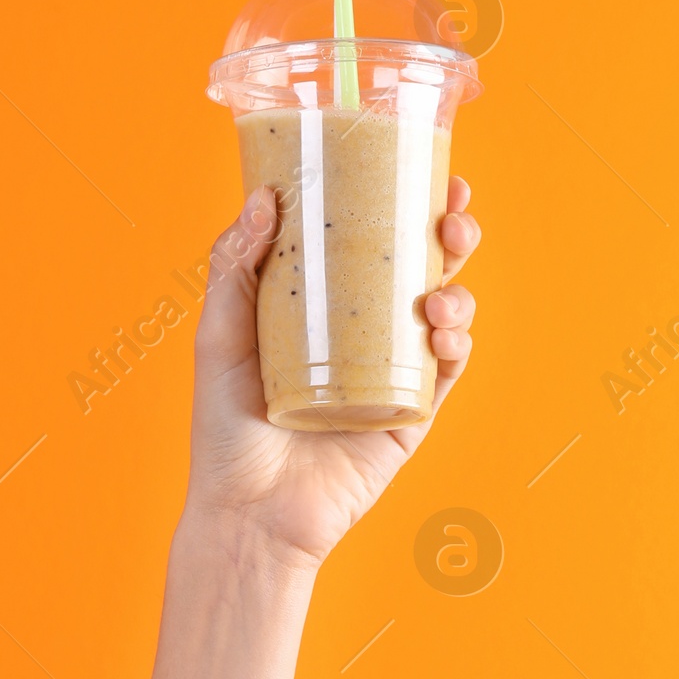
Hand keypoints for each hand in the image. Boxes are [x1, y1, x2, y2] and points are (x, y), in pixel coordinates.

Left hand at [181, 178, 481, 571]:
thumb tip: (263, 196)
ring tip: (442, 295)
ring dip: (458, 288)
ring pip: (445, 311)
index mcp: (322, 299)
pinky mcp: (408, 414)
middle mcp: (363, 326)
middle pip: (421, 263)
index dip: (400, 198)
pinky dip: (456, 346)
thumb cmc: (225, 425)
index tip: (421, 164)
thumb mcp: (219, 333)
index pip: (369, 235)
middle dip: (450, 230)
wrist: (248, 513)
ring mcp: (390, 369)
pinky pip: (445, 373)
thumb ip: (236, 266)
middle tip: (453, 214)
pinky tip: (445, 332)